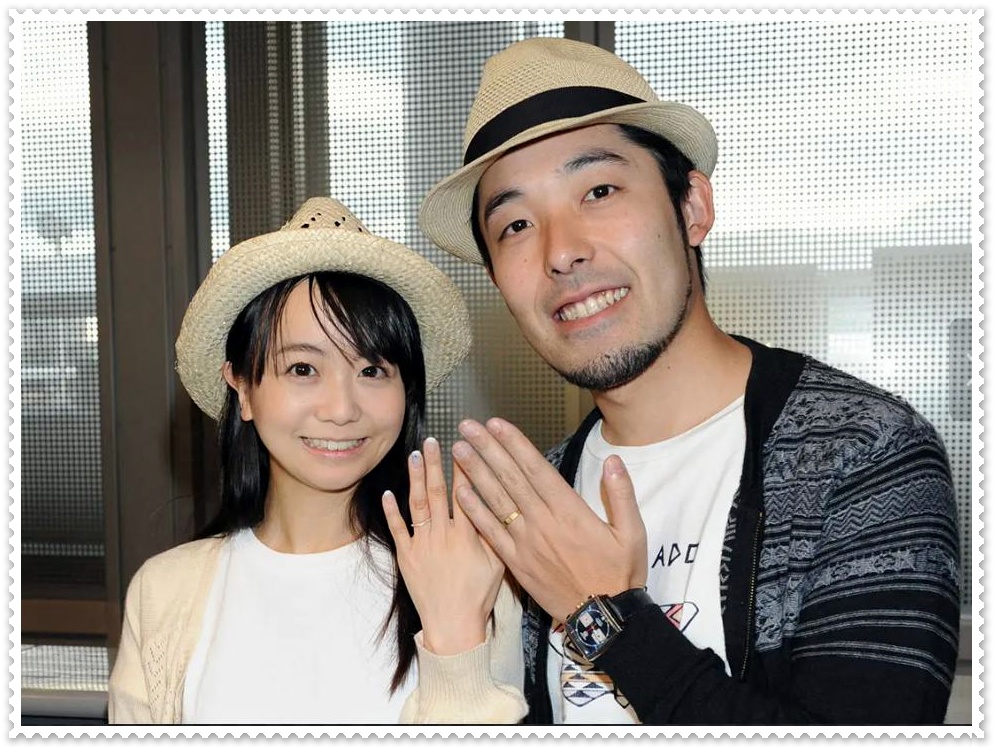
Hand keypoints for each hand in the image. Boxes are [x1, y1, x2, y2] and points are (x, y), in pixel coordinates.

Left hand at [382, 436, 504, 654]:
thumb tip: (496, 506)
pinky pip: (398, 530)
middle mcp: (443, 535)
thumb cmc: (478, 596)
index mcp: (467, 535)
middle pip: (438, 492)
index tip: (461, 447)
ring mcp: (422, 545)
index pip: (464, 493)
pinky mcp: (407, 557)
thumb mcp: (497, 564)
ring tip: (413, 456)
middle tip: (431, 441)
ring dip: (415, 479)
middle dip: (435, 464)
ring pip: (417, 505)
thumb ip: (494, 534)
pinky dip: (392, 511)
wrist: (453, 625)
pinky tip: (389, 493)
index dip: (462, 468)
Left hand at [451, 418, 646, 621]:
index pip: (536, 468)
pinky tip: (460, 493)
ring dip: (475, 473)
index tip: (496, 424)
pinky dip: (474, 511)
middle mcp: (543, 522)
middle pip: (510, 478)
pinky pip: (490, 533)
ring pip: (496, 501)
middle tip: (468, 426)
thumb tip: (613, 460)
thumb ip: (622, 494)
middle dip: (487, 449)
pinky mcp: (516, 562)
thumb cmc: (620, 574)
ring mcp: (526, 543)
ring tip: (458, 449)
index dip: (514, 444)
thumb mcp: (633, 533)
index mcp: (570, 511)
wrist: (604, 619)